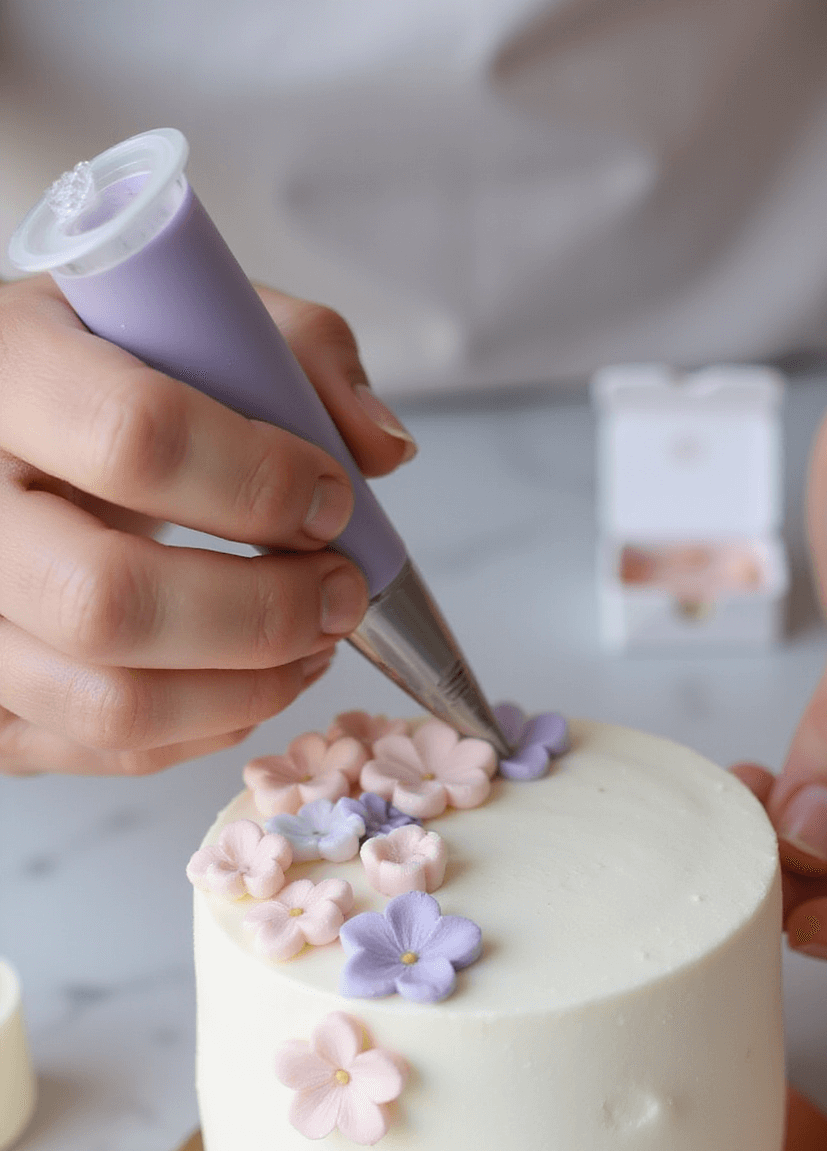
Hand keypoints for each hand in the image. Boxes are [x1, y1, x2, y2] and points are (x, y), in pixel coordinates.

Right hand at [0, 277, 416, 775]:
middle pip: (109, 602)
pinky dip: (207, 729)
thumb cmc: (111, 370)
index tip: (334, 499)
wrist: (14, 433)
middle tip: (340, 596)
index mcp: (4, 368)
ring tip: (314, 644)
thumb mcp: (194, 314)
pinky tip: (254, 682)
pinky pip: (107, 749)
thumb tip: (378, 451)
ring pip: (109, 702)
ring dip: (247, 690)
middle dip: (262, 614)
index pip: (135, 438)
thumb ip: (298, 354)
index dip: (261, 483)